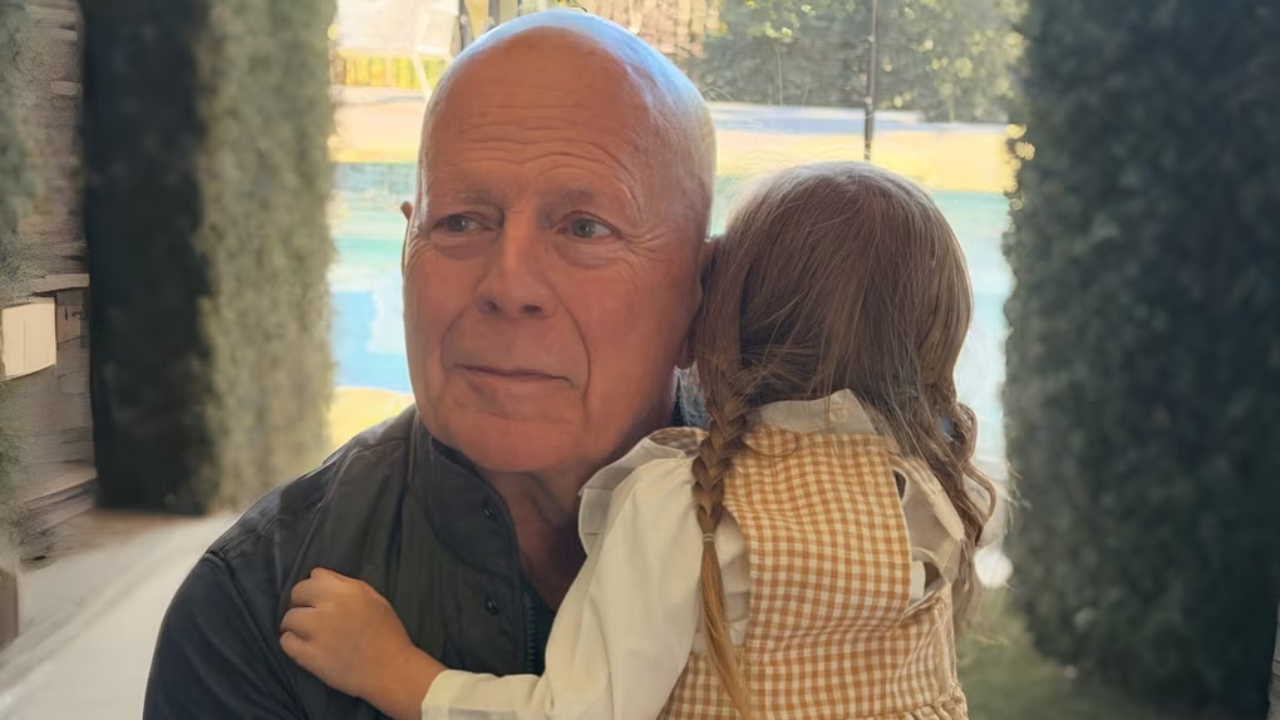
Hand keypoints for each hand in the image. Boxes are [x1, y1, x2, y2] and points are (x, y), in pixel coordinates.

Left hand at [281, 568, 436, 711]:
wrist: (391, 670)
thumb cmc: (387, 634)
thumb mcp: (374, 599)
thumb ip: (348, 587)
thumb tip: (321, 582)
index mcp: (349, 590)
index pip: (316, 575)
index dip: (317, 587)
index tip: (320, 598)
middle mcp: (330, 606)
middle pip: (297, 593)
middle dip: (302, 602)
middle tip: (311, 616)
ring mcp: (317, 631)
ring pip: (289, 618)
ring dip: (295, 625)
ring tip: (308, 634)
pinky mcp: (309, 655)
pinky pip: (286, 642)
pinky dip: (292, 643)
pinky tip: (304, 647)